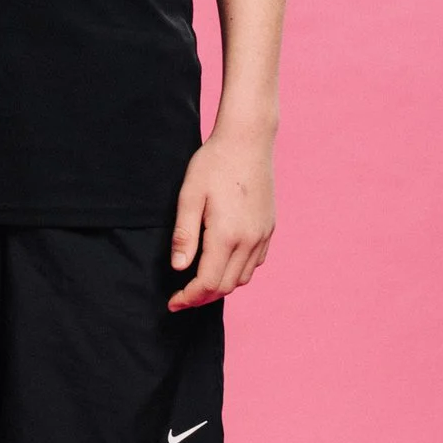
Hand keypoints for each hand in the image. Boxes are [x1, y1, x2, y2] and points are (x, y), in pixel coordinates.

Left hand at [167, 127, 274, 310]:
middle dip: (203, 297)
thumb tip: (179, 268)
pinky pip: (255, 262)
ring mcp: (263, 235)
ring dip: (221, 286)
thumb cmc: (213, 164)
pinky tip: (222, 263)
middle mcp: (250, 240)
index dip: (189, 298)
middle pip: (227, 286)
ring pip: (243, 277)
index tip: (173, 302)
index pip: (208, 282)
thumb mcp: (189, 196)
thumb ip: (185, 235)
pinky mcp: (269, 228)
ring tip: (198, 284)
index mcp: (227, 235)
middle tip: (181, 298)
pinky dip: (237, 271)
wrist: (248, 141)